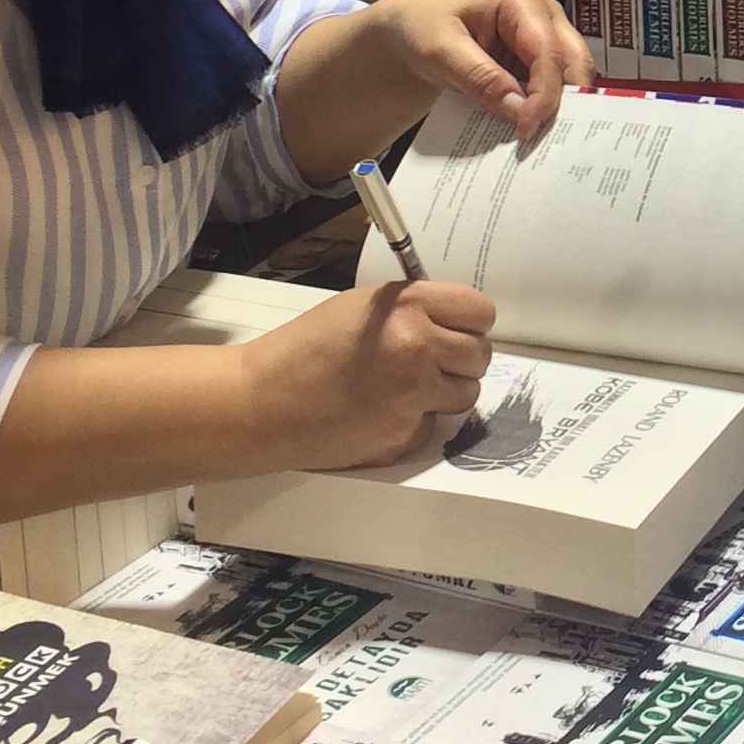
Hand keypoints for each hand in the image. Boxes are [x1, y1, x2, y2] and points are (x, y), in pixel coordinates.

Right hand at [241, 278, 498, 470]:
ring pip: (467, 393)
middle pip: (480, 354)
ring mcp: (415, 396)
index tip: (457, 328)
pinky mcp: (406, 436)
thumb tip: (454, 322)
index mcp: (408, 308)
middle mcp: (419, 349)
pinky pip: (435, 425)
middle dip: (460, 358)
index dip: (470, 321)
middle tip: (430, 360)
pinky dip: (417, 421)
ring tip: (405, 387)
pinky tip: (382, 413)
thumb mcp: (362, 307)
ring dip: (446, 390)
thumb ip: (413, 309)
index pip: (480, 311)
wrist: (263, 404)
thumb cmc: (304, 349)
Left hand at [371, 0, 596, 136]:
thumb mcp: (441, 50)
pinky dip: (544, 113)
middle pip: (574, 64)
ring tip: (537, 141)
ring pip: (570, 81)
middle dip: (565, 103)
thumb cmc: (425, 29)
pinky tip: (527, 132)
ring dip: (557, 111)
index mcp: (523, 4)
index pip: (548, 52)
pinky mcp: (537, 67)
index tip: (527, 128)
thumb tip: (517, 109)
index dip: (544, 93)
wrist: (414, 33)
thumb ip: (479, 77)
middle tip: (543, 139)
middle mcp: (544, 20)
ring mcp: (545, 43)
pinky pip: (553, 93)